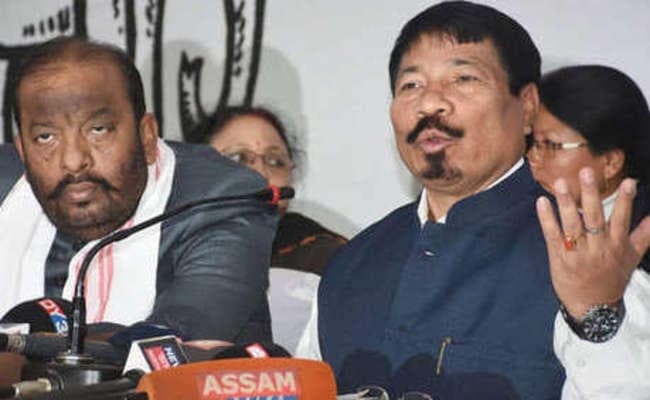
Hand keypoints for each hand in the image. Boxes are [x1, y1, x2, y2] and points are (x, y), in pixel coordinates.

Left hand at [536, 167, 649, 319]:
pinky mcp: (559, 257)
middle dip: (591, 194)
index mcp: (616, 245)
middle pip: (594, 218)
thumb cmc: (612, 279)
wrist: (593, 308)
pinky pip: (552, 235)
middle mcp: (598, 248)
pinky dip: (546, 219)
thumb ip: (643, 235)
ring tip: (561, 183)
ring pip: (572, 225)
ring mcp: (577, 253)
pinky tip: (541, 202)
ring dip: (566, 203)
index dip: (625, 201)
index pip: (622, 219)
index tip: (629, 181)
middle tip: (586, 172)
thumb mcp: (631, 258)